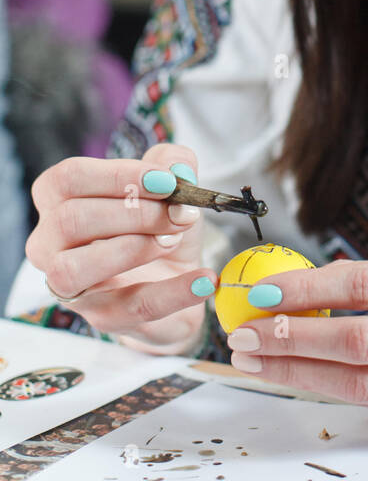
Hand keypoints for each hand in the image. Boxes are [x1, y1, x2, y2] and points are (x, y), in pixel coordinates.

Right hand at [27, 143, 219, 354]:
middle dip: (135, 213)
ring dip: (135, 249)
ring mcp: (71, 287)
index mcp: (58, 201)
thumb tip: (178, 170)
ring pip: (75, 269)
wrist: (179, 277)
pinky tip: (205, 280)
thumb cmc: (160, 224)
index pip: (68, 179)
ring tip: (175, 241)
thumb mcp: (171, 185)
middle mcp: (49, 245)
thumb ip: (174, 162)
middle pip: (71, 221)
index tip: (167, 181)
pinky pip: (131, 307)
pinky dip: (173, 292)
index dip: (118, 176)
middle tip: (180, 215)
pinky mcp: (103, 318)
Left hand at [222, 251, 367, 435]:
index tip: (265, 289)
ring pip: (360, 381)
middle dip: (291, 335)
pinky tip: (302, 377)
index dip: (309, 289)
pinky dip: (334, 389)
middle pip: (357, 338)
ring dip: (299, 371)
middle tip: (244, 329)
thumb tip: (324, 285)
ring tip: (256, 358)